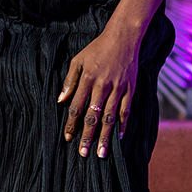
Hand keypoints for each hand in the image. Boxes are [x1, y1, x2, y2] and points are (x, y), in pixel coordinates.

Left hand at [58, 25, 140, 157]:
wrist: (123, 38)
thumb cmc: (97, 49)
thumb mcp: (78, 60)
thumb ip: (69, 81)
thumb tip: (60, 100)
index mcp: (87, 79)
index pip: (77, 106)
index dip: (71, 124)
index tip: (67, 137)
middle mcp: (102, 86)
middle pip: (93, 116)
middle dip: (87, 136)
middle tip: (83, 153)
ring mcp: (118, 89)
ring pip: (109, 118)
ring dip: (104, 137)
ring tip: (101, 153)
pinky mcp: (130, 90)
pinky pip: (125, 111)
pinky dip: (123, 125)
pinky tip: (119, 138)